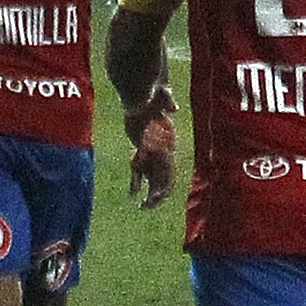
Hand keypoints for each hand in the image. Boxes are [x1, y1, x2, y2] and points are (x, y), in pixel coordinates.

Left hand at [124, 86, 176, 207]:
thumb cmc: (148, 98)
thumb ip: (165, 100)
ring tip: (142, 207)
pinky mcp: (142, 153)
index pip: (168, 167)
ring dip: (150, 193)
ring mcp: (152, 154)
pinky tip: (132, 194)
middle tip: (148, 206)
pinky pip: (141, 172)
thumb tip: (173, 102)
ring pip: (154, 179)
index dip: (165, 182)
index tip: (158, 195)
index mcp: (165, 144)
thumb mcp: (157, 98)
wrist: (139, 98)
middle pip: (163, 178)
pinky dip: (137, 183)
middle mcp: (161, 152)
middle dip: (158, 194)